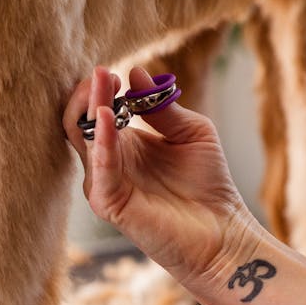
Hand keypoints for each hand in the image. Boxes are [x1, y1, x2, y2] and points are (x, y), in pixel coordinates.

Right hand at [63, 66, 257, 287]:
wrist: (224, 233)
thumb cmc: (209, 186)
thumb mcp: (191, 132)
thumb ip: (163, 107)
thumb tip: (136, 72)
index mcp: (124, 145)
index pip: (97, 111)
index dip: (101, 90)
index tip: (115, 71)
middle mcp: (108, 164)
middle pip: (81, 122)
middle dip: (88, 94)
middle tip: (102, 72)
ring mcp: (105, 184)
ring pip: (85, 140)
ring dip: (92, 108)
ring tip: (104, 82)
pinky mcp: (110, 204)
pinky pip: (98, 169)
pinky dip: (102, 141)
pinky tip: (108, 117)